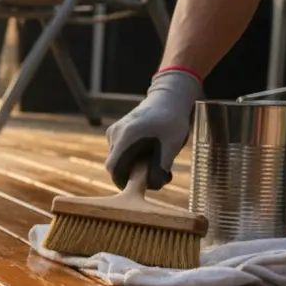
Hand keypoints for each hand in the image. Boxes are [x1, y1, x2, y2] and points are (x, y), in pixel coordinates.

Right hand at [104, 68, 201, 189]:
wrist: (168, 98)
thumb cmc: (172, 119)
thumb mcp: (172, 144)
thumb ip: (162, 166)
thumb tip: (154, 185)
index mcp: (126, 136)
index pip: (113, 166)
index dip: (121, 180)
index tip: (135, 187)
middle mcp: (115, 133)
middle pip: (114, 163)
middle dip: (129, 173)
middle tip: (151, 175)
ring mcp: (114, 130)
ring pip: (117, 157)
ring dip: (130, 164)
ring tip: (152, 162)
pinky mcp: (116, 130)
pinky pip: (119, 150)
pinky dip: (130, 156)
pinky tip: (147, 152)